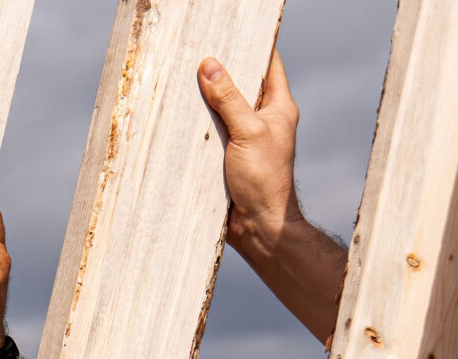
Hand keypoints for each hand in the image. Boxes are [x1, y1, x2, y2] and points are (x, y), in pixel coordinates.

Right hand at [198, 51, 301, 264]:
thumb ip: (229, 99)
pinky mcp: (228, 157)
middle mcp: (263, 120)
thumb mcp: (247, 132)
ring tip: (182, 83)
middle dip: (221, 71)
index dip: (254, 44)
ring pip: (223, 110)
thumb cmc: (264, 179)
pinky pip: (211, 134)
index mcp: (279, 107)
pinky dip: (197, 127)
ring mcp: (245, 139)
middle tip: (197, 55)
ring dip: (205, 101)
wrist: (259, 226)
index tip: (231, 32)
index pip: (269, 64)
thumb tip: (209, 66)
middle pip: (241, 85)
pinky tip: (179, 119)